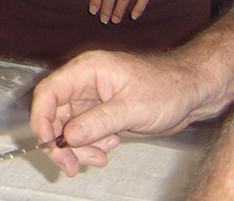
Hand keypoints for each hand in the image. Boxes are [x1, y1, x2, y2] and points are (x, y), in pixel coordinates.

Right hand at [29, 49, 206, 176]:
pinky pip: (83, 132)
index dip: (41, 118)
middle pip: (54, 113)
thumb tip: (69, 136)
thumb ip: (98, 121)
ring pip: (68, 126)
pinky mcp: (100, 112)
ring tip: (100, 156)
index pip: (49, 91)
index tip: (47, 142)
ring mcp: (91, 98)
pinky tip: (110, 145)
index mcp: (87, 70)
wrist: (192, 92)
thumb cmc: (169, 87)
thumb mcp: (133, 108)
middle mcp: (84, 82)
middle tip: (69, 164)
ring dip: (79, 147)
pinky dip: (90, 145)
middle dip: (61, 141)